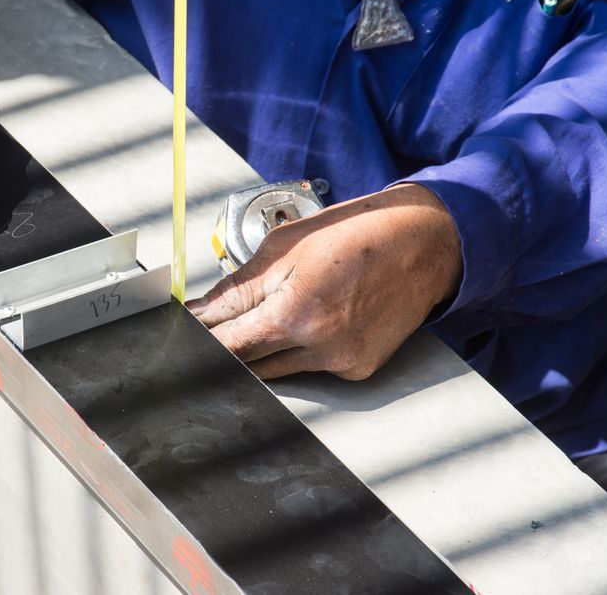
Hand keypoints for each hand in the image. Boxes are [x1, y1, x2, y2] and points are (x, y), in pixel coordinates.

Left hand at [187, 184, 461, 379]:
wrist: (423, 243)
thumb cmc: (355, 234)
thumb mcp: (283, 248)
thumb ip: (237, 288)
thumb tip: (199, 313)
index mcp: (294, 314)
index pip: (228, 347)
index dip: (201, 346)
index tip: (182, 343)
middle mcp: (319, 347)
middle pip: (249, 367)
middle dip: (227, 349)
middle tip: (212, 333)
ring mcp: (342, 363)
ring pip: (278, 372)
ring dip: (261, 351)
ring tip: (267, 317)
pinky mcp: (359, 369)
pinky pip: (312, 370)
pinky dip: (298, 352)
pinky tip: (309, 323)